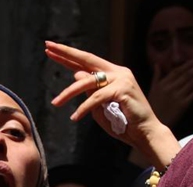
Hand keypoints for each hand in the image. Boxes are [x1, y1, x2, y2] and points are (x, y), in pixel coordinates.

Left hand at [45, 41, 179, 170]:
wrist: (144, 133)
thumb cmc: (122, 122)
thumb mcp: (98, 106)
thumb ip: (88, 92)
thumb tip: (76, 74)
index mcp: (112, 74)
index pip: (86, 62)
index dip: (68, 55)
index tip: (51, 49)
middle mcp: (117, 72)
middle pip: (87, 60)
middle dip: (66, 53)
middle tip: (48, 48)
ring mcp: (121, 79)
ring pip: (87, 82)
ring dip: (69, 93)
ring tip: (55, 103)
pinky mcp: (122, 90)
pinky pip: (96, 98)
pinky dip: (84, 108)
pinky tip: (75, 117)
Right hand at [147, 59, 192, 126]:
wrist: (155, 124)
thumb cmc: (153, 107)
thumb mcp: (152, 90)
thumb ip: (156, 76)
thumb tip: (157, 64)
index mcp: (163, 84)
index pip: (177, 70)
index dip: (188, 64)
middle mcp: (170, 88)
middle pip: (187, 75)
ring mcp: (176, 96)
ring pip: (192, 82)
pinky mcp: (182, 105)